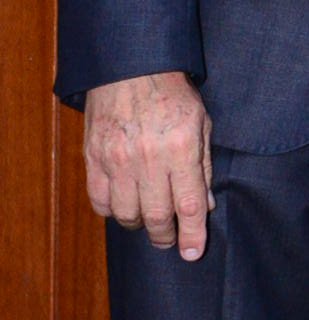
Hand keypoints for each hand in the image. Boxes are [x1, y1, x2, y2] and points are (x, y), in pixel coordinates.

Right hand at [83, 71, 212, 258]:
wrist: (128, 66)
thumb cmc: (171, 93)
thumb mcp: (201, 124)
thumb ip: (203, 166)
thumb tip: (205, 206)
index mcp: (180, 149)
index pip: (189, 206)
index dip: (193, 235)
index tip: (193, 253)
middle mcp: (148, 158)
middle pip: (157, 216)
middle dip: (166, 236)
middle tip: (169, 240)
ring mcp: (117, 159)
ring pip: (126, 214)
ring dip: (139, 224)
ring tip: (148, 220)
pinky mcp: (93, 157)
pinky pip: (100, 200)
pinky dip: (112, 211)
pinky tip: (123, 206)